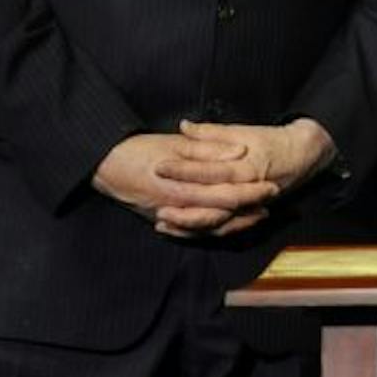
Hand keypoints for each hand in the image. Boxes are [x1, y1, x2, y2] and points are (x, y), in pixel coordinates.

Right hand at [93, 130, 280, 237]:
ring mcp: (169, 217)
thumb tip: (240, 150)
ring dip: (235, 222)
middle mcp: (177, 208)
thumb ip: (208, 148)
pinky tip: (226, 223)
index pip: (226, 195)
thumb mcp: (175, 144)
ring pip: (208, 228)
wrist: (104, 165)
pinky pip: (192, 232)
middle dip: (249, 209)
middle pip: (221, 214)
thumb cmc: (139, 150)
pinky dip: (212, 229)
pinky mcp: (162, 220)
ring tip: (258, 215)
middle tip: (271, 201)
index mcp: (183, 188)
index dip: (251, 192)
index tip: (271, 186)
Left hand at [153, 118, 336, 235]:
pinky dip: (198, 231)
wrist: (302, 156)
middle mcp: (246, 189)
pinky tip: (178, 229)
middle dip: (180, 205)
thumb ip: (211, 132)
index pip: (208, 170)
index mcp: (244, 166)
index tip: (159, 166)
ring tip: (160, 221)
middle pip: (210, 203)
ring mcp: (247, 205)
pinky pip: (220, 229)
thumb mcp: (242, 131)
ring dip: (187, 224)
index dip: (183, 169)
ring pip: (215, 222)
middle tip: (155, 204)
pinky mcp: (245, 214)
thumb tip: (184, 126)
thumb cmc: (270, 141)